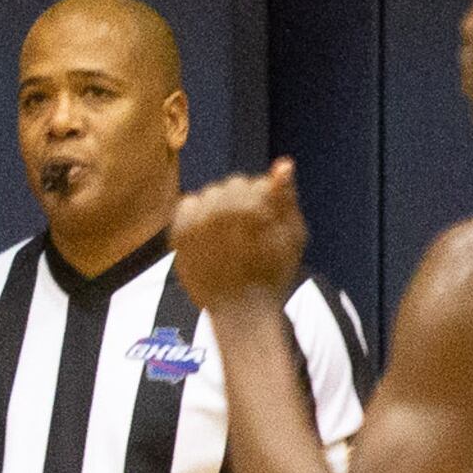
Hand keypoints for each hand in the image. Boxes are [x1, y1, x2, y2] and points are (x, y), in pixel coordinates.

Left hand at [173, 162, 309, 307]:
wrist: (241, 308)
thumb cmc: (273, 273)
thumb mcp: (293, 235)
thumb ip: (287, 197)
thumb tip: (283, 163)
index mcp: (255, 205)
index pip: (256, 182)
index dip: (263, 201)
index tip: (264, 222)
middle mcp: (223, 209)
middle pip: (231, 184)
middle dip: (241, 200)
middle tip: (246, 228)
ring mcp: (198, 221)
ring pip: (208, 193)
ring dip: (218, 206)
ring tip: (228, 232)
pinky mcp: (179, 233)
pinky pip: (186, 204)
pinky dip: (196, 213)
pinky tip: (208, 231)